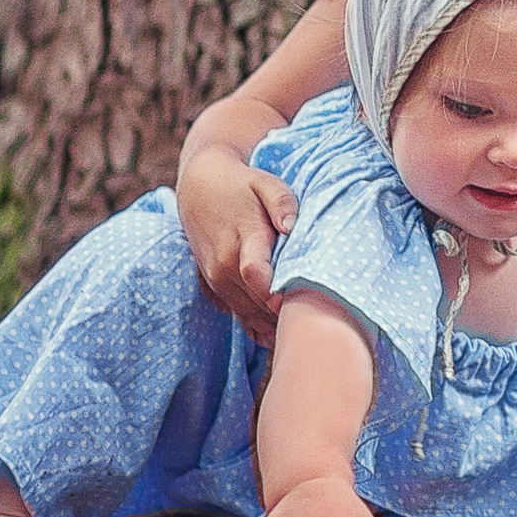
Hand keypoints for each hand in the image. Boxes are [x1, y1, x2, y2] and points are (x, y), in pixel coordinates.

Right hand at [181, 144, 297, 344]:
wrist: (198, 188)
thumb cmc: (241, 185)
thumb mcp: (265, 184)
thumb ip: (282, 202)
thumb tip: (291, 226)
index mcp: (242, 240)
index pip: (257, 275)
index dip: (278, 294)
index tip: (304, 301)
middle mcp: (224, 266)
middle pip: (257, 304)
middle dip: (285, 315)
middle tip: (318, 319)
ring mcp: (217, 279)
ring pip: (248, 314)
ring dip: (273, 324)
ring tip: (304, 328)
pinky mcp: (214, 286)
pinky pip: (237, 314)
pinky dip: (257, 325)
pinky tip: (278, 332)